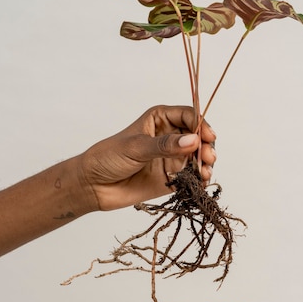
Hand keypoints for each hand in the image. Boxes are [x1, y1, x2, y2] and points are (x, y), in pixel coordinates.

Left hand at [80, 105, 216, 210]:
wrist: (94, 185)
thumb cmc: (108, 157)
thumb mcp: (136, 147)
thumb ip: (164, 145)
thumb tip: (193, 141)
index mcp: (160, 119)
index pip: (188, 116)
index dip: (201, 124)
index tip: (207, 137)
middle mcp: (170, 136)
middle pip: (198, 137)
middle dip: (207, 146)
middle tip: (209, 157)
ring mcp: (173, 158)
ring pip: (198, 157)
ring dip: (206, 163)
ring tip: (206, 171)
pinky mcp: (173, 178)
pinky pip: (193, 176)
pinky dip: (200, 179)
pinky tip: (202, 182)